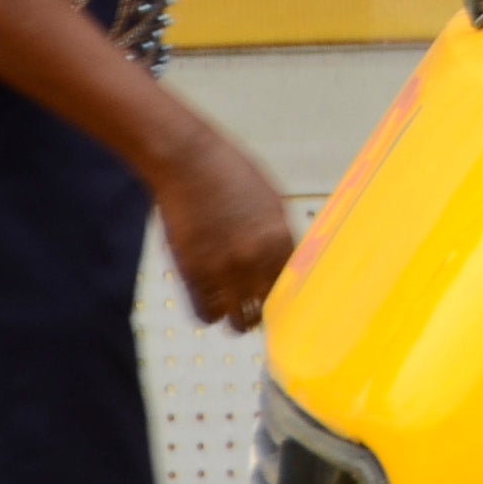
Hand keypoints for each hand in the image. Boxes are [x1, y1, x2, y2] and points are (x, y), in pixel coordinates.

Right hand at [152, 123, 293, 332]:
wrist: (188, 161)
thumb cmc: (230, 174)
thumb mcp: (271, 202)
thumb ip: (281, 237)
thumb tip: (291, 267)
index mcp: (281, 238)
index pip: (293, 289)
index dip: (286, 298)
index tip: (281, 304)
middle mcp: (255, 257)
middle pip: (268, 310)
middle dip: (263, 313)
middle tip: (256, 310)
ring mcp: (222, 268)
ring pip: (238, 322)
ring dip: (237, 320)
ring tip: (235, 312)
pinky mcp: (191, 273)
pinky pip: (206, 315)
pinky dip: (210, 314)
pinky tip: (212, 304)